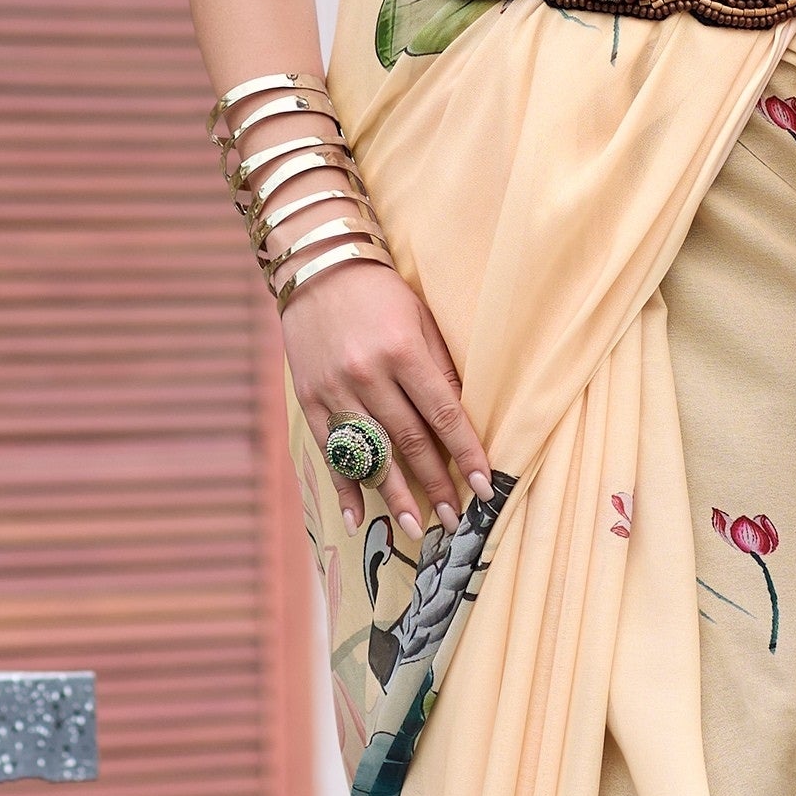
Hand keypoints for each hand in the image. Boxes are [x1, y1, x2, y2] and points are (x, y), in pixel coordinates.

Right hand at [283, 262, 490, 545]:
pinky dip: (344, 486)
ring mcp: (334, 390)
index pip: (442, 413)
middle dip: (435, 483)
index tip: (486, 485)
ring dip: (395, 495)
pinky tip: (357, 516)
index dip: (465, 452)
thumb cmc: (379, 292)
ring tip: (416, 528)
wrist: (316, 267)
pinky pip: (330, 451)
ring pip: (370, 453)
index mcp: (402, 350)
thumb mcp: (420, 318)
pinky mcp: (309, 399)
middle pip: (408, 440)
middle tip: (455, 519)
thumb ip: (440, 368)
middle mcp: (367, 374)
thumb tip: (464, 419)